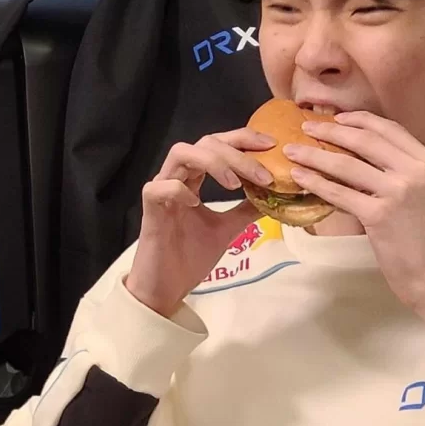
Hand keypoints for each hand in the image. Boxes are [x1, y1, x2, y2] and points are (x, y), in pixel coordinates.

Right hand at [125, 128, 275, 317]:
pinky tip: (196, 204)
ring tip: (235, 184)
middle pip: (205, 142)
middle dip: (238, 153)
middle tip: (263, 175)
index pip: (218, 144)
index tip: (271, 145)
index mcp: (194, 178)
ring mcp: (161, 190)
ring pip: (181, 153)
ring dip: (214, 163)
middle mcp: (177, 177)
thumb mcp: (228, 229)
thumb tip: (275, 197)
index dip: (243, 139)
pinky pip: (160, 186)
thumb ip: (246, 210)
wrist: (167, 286)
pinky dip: (179, 189)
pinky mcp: (149, 209)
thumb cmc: (191, 256)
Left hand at [283, 111, 424, 310]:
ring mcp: (399, 192)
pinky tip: (300, 177)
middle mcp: (417, 171)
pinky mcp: (380, 215)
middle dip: (331, 130)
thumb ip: (405, 176)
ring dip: (314, 154)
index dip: (359, 120)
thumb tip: (366, 164)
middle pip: (365, 140)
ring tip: (292, 150)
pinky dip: (316, 182)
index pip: (390, 129)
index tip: (337, 118)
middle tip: (306, 127)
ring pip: (347, 164)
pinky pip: (340, 193)